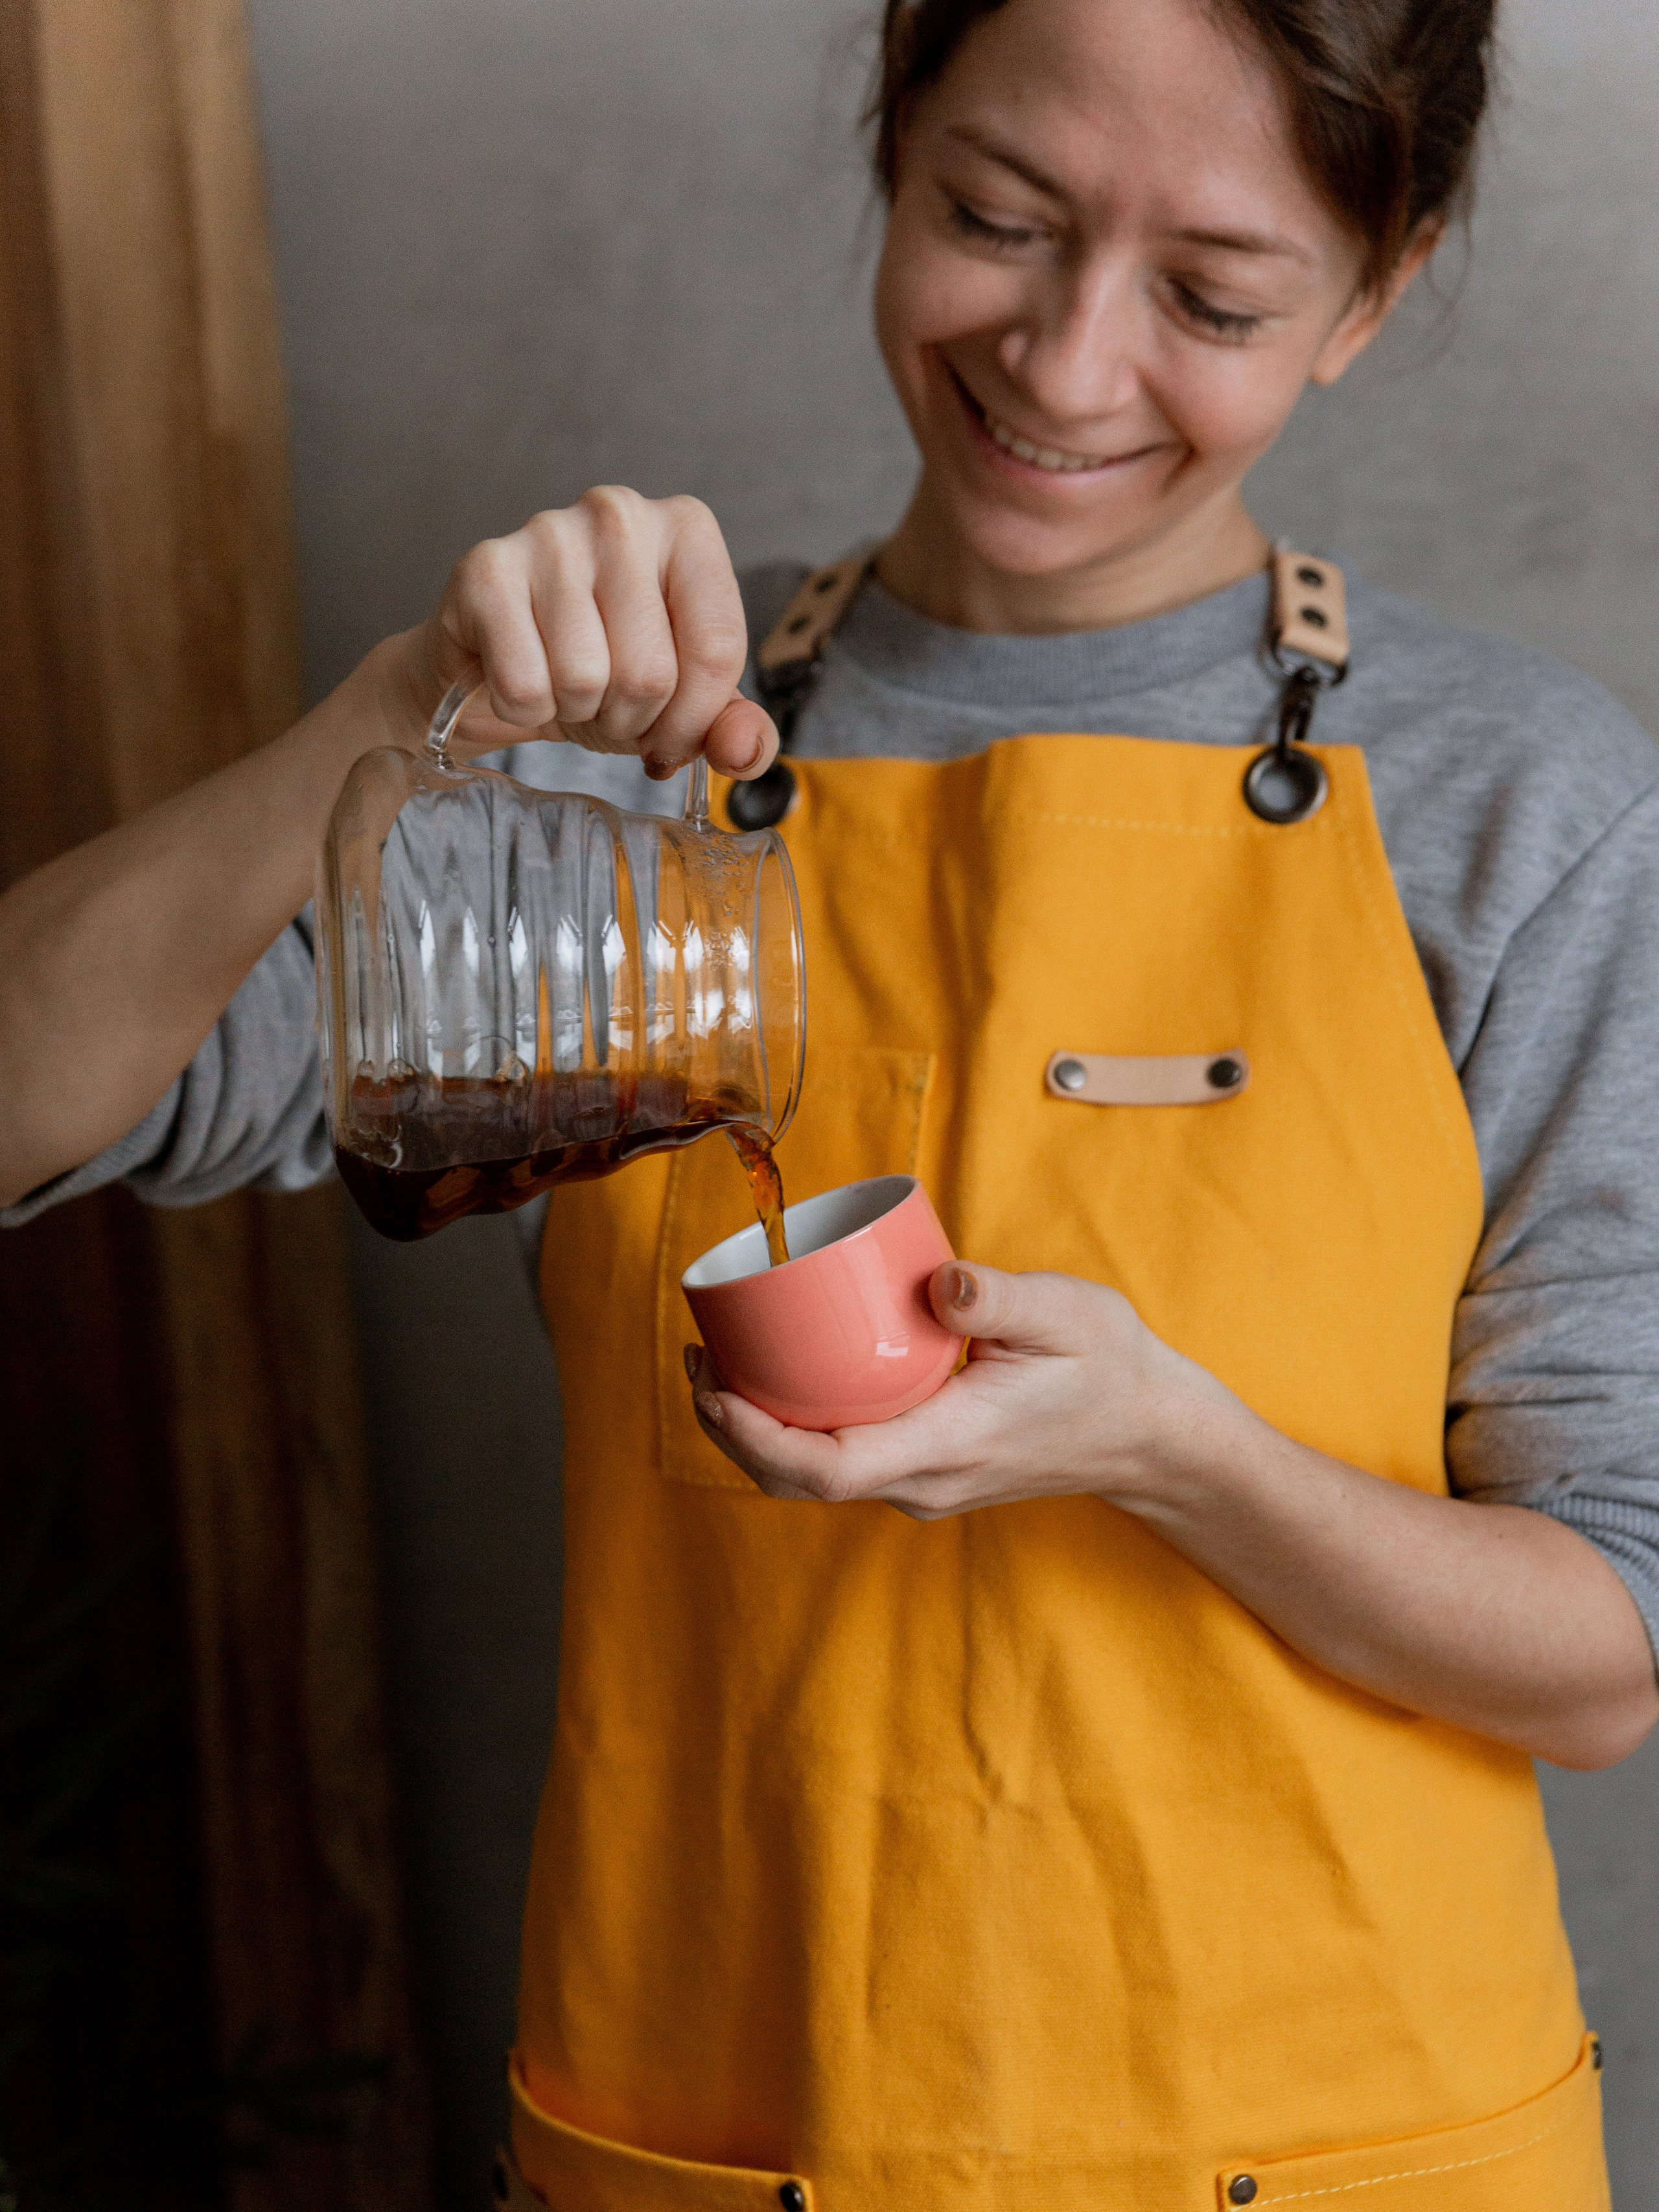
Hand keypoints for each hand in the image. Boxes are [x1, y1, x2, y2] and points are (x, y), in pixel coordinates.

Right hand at [388, 486, 778, 781]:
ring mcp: (549, 532)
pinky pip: (525, 684)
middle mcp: (621, 514)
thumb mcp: (681, 703)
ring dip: (576, 712)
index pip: (718, 650)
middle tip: (606, 705)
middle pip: (651, 672)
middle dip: (628, 718)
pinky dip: (523, 709)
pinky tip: (521, 679)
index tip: (668, 738)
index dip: (693, 722)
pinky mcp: (486, 569)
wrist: (494, 665)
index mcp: (688, 529)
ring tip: (565, 688)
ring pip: (585, 678)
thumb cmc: (599, 667)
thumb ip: (734, 729)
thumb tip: (744, 754)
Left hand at [685, 1259, 1658, 1767]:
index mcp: (945, 1445)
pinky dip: (796, 1423)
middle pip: (796, 1478)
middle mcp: (922, 1479)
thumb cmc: (1112, 1371)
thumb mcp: (1068, 1315)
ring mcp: (923, 1483)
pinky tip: (779, 1371)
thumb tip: (938, 1281)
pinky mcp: (926, 1468)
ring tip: (716, 1356)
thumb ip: (1001, 1297)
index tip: (705, 1381)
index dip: (748, 1434)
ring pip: (814, 1473)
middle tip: (691, 1353)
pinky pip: (841, 1456)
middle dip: (730, 1424)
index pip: (820, 1468)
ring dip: (757, 1425)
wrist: (1155, 1437)